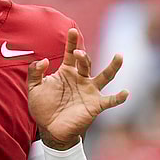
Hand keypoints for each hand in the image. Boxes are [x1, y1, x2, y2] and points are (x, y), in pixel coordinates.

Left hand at [27, 28, 128, 149]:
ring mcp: (90, 91)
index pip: (70, 53)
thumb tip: (44, 60)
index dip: (71, 42)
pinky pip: (110, 100)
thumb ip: (35, 73)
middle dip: (83, 56)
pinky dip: (118, 97)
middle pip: (86, 62)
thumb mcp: (34, 88)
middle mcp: (81, 78)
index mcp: (66, 72)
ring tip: (119, 57)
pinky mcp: (95, 105)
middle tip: (78, 53)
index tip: (71, 30)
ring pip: (105, 76)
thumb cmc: (43, 107)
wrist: (50, 129)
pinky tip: (125, 92)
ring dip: (113, 67)